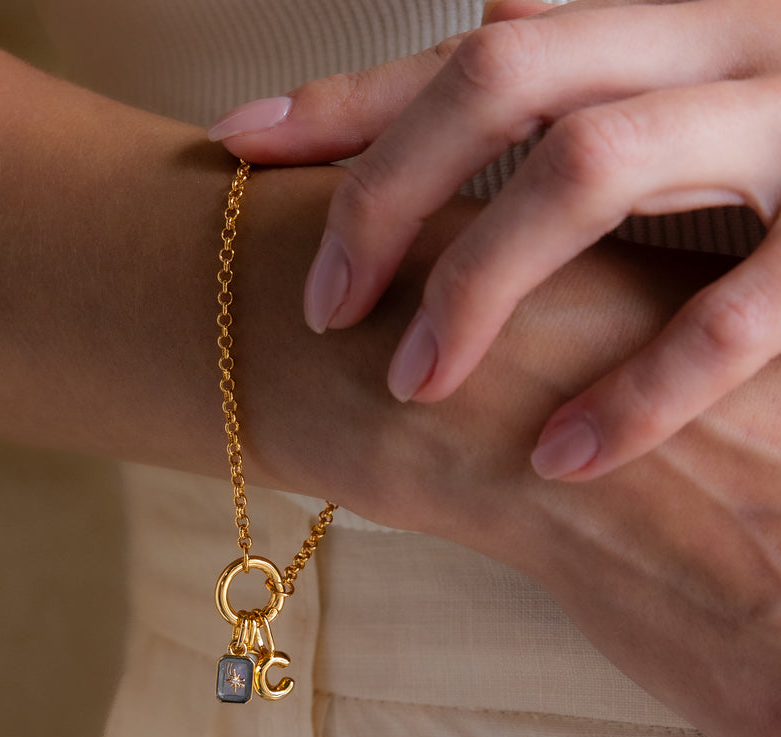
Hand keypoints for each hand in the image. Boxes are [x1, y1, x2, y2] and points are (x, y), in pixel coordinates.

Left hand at [211, 0, 780, 481]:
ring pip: (594, 165)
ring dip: (480, 282)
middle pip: (507, 73)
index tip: (239, 149)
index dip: (344, 101)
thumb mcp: (685, 92)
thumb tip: (492, 4)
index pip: (469, 49)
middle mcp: (722, 37)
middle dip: (391, 190)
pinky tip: (555, 456)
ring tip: (409, 385)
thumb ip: (588, 70)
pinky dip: (635, 389)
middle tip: (323, 307)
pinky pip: (734, 314)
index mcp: (662, 18)